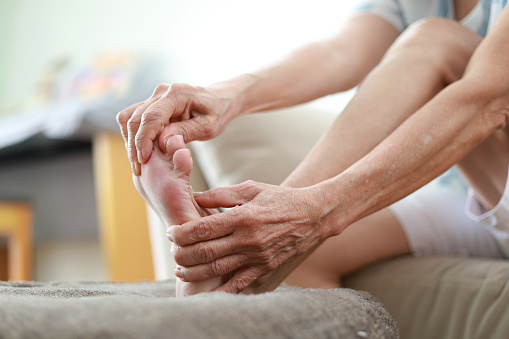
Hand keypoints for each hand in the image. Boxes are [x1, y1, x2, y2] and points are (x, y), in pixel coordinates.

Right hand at [116, 82, 232, 174]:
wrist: (218, 100)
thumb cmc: (216, 113)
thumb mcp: (208, 126)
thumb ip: (186, 132)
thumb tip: (161, 141)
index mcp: (177, 94)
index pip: (151, 117)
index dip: (143, 140)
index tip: (143, 160)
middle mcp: (162, 92)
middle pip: (136, 118)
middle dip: (134, 145)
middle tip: (138, 168)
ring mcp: (154, 96)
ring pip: (129, 118)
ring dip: (130, 141)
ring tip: (138, 163)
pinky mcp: (150, 104)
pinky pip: (133, 118)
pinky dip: (133, 135)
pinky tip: (140, 152)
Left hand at [168, 180, 337, 293]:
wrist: (313, 216)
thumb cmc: (279, 199)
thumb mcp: (251, 189)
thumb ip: (220, 194)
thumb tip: (194, 196)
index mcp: (243, 217)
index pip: (203, 229)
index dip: (181, 233)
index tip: (171, 232)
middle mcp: (248, 239)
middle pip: (205, 252)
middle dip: (182, 254)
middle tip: (172, 252)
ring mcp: (257, 256)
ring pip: (217, 269)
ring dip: (194, 272)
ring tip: (180, 270)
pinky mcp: (264, 268)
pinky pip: (240, 283)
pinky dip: (222, 290)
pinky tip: (207, 292)